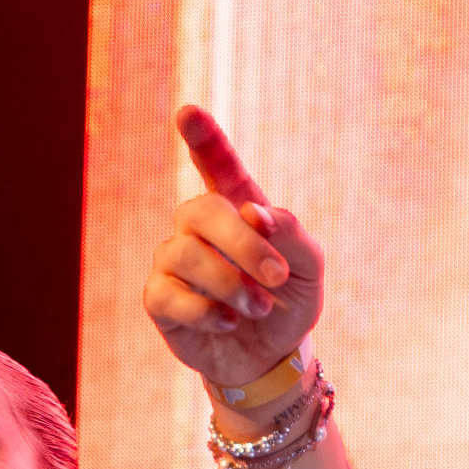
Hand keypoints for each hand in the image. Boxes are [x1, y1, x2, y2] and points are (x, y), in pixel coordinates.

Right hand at [143, 107, 326, 403]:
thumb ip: (291, 234)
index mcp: (237, 206)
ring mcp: (174, 259)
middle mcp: (198, 226)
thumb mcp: (309, 268)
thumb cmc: (289, 301)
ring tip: (259, 308)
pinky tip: (228, 322)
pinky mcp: (159, 298)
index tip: (189, 113)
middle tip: (276, 276)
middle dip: (242, 243)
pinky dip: (205, 311)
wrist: (272, 356)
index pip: (218, 166)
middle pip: (203, 210)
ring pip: (184, 254)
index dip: (204, 140)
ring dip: (230, 284)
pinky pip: (168, 294)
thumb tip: (254, 213)